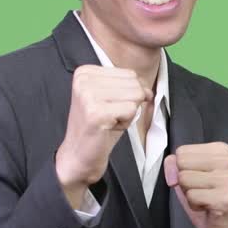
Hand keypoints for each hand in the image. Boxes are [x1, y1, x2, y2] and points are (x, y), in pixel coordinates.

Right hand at [55, 66, 151, 205]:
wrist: (78, 155)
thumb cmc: (98, 128)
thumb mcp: (113, 100)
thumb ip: (130, 88)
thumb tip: (148, 90)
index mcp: (85, 72)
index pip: (130, 74)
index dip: (127, 95)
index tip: (107, 108)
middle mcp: (84, 79)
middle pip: (134, 83)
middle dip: (129, 104)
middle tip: (109, 117)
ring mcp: (88, 95)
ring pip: (135, 95)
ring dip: (128, 114)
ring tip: (109, 122)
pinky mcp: (96, 112)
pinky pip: (132, 110)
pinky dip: (126, 123)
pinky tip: (108, 128)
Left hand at [164, 143, 227, 227]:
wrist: (223, 227)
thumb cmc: (204, 197)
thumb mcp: (186, 173)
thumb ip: (174, 164)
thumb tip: (172, 175)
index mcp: (222, 150)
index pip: (182, 151)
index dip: (182, 168)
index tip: (198, 178)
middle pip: (182, 163)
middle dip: (185, 181)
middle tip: (201, 190)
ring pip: (184, 179)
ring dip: (189, 194)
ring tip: (204, 198)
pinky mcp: (224, 198)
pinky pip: (190, 196)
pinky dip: (193, 205)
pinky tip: (207, 207)